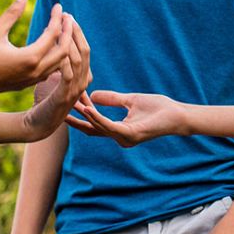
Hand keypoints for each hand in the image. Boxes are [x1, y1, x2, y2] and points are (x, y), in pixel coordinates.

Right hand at [0, 0, 70, 96]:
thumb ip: (12, 13)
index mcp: (30, 58)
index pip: (52, 35)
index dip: (57, 18)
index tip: (59, 5)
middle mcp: (34, 72)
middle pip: (62, 51)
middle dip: (67, 33)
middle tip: (67, 17)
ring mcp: (31, 81)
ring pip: (57, 64)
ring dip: (61, 46)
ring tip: (60, 29)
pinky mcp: (25, 84)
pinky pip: (48, 71)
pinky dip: (53, 57)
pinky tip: (47, 46)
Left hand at [22, 20, 90, 141]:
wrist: (37, 125)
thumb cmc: (44, 100)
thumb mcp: (54, 77)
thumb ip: (59, 63)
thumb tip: (57, 45)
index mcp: (80, 77)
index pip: (85, 49)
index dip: (78, 32)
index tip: (68, 16)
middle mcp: (81, 83)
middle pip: (85, 52)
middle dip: (76, 32)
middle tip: (67, 15)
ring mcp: (75, 91)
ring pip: (78, 61)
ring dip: (70, 41)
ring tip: (62, 26)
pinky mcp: (64, 97)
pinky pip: (67, 75)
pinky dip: (64, 60)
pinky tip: (57, 48)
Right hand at [65, 89, 184, 146]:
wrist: (176, 114)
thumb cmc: (157, 108)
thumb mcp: (130, 100)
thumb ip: (112, 99)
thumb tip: (93, 95)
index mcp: (118, 129)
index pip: (94, 123)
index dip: (81, 111)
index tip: (69, 97)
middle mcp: (119, 137)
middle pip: (91, 129)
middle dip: (75, 118)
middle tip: (57, 108)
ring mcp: (124, 138)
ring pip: (98, 127)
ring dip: (83, 115)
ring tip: (69, 103)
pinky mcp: (130, 135)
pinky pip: (109, 127)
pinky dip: (97, 118)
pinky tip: (87, 109)